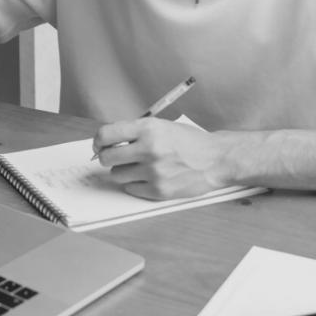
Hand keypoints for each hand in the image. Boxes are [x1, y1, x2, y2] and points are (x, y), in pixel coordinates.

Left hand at [93, 119, 231, 199]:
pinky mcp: (158, 190)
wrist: (216, 159)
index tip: (99, 145)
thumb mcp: (162, 126)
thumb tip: (107, 142)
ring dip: (124, 171)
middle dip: (109, 158)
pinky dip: (136, 184)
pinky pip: (131, 189)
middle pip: (107, 158)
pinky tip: (150, 177)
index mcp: (148, 128)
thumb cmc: (190, 142)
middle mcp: (149, 149)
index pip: (106, 134)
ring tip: (141, 167)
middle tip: (118, 157)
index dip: (98, 141)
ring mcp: (153, 171)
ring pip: (118, 175)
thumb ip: (136, 132)